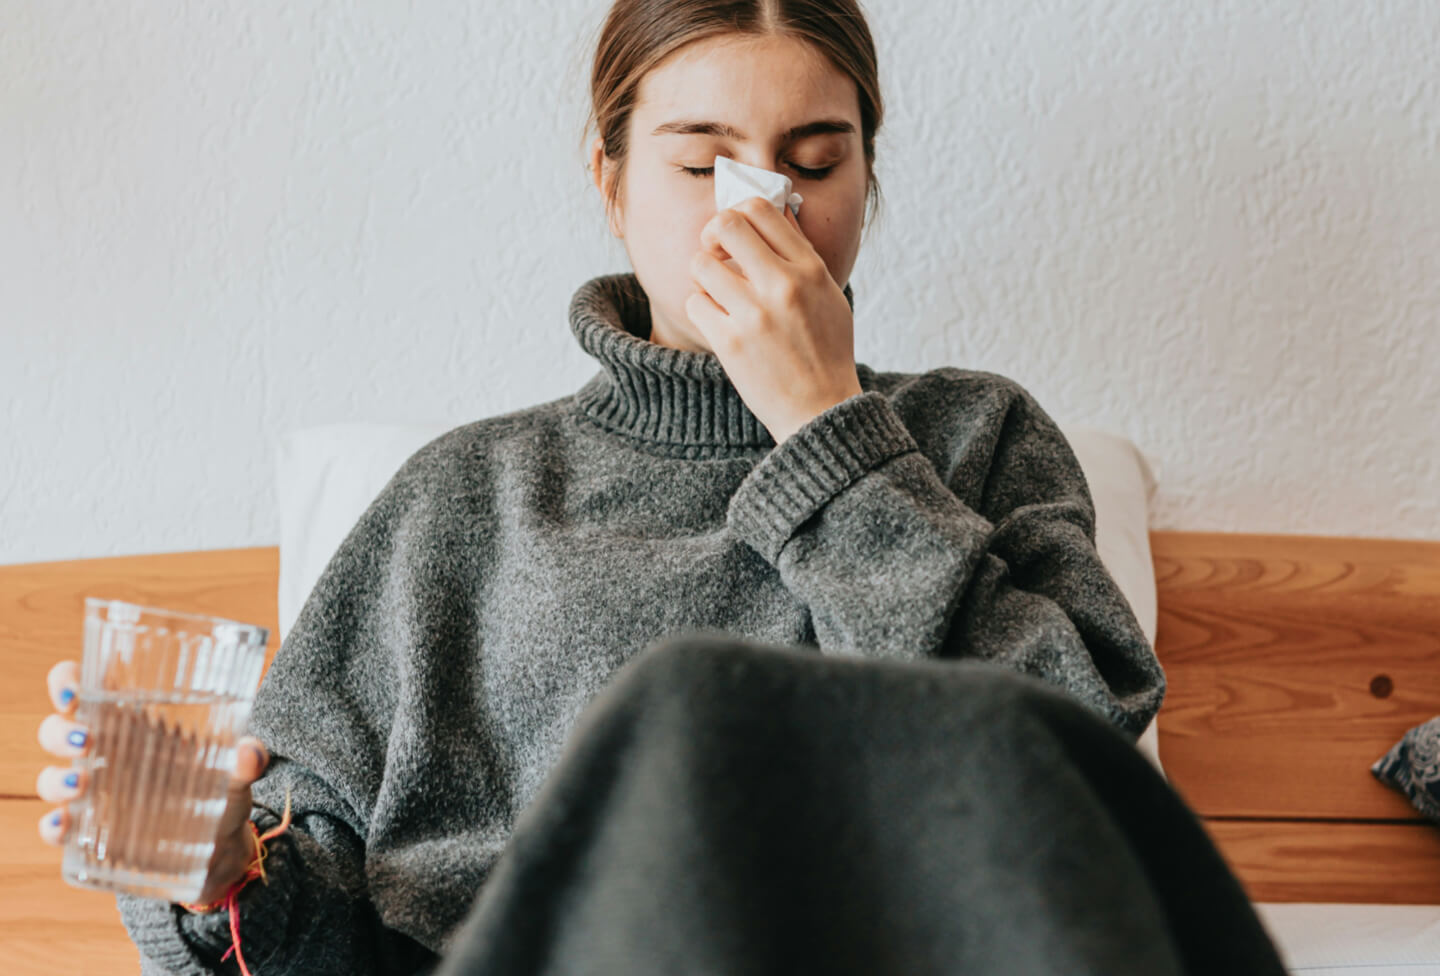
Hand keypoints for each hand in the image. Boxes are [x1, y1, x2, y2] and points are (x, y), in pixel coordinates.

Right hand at [36, 659, 271, 905]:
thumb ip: (244, 761)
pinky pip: (60, 829)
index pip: (83, 688)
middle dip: (60, 732)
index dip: (66, 681)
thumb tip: (250, 753)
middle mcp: (104, 753)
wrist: (218, 845)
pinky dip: (53, 828)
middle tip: (86, 739)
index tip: (73, 686)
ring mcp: (94, 794)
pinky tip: (63, 827)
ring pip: (52, 778)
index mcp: (131, 722)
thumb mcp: (234, 772)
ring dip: (57, 780)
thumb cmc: (218, 788)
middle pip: (58, 731)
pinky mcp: (94, 833)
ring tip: (83, 785)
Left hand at [686, 196, 863, 444]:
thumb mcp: (828, 294)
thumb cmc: (826, 351)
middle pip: (726, 225)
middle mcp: (783, 285)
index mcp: (810, 269)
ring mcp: (755, 314)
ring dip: (704, 277)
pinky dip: (702, 309)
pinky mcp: (730, 342)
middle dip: (712, 235)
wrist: (821, 410)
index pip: (761, 208)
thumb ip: (802, 253)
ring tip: (718, 295)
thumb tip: (777, 209)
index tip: (734, 235)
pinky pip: (694, 303)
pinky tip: (718, 322)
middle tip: (715, 255)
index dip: (738, 213)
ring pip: (701, 264)